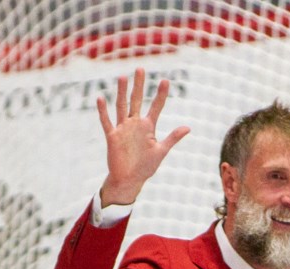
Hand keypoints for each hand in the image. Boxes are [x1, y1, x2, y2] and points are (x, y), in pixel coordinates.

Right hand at [97, 68, 190, 205]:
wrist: (129, 180)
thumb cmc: (145, 167)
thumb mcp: (161, 151)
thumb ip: (173, 138)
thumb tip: (188, 127)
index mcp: (148, 127)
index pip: (156, 107)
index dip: (161, 95)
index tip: (166, 80)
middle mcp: (135, 124)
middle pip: (137, 100)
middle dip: (139, 85)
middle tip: (141, 69)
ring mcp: (123, 129)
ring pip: (122, 106)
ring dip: (122, 92)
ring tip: (123, 77)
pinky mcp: (112, 136)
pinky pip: (107, 121)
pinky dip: (103, 111)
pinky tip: (101, 98)